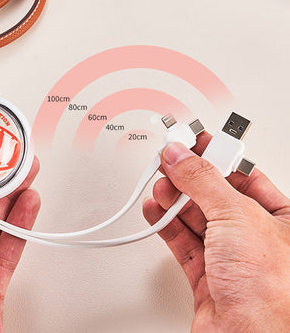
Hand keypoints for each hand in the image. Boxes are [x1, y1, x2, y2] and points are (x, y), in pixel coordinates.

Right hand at [143, 134, 289, 332]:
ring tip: (161, 186)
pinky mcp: (206, 274)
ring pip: (195, 217)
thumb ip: (202, 180)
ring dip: (174, 199)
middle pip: (215, 194)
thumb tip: (179, 155)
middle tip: (168, 159)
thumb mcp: (236, 216)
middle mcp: (256, 236)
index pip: (244, 174)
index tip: (192, 141)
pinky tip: (155, 210)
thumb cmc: (272, 292)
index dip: (216, 155)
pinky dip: (165, 224)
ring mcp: (229, 256)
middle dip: (189, 177)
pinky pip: (182, 240)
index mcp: (281, 218)